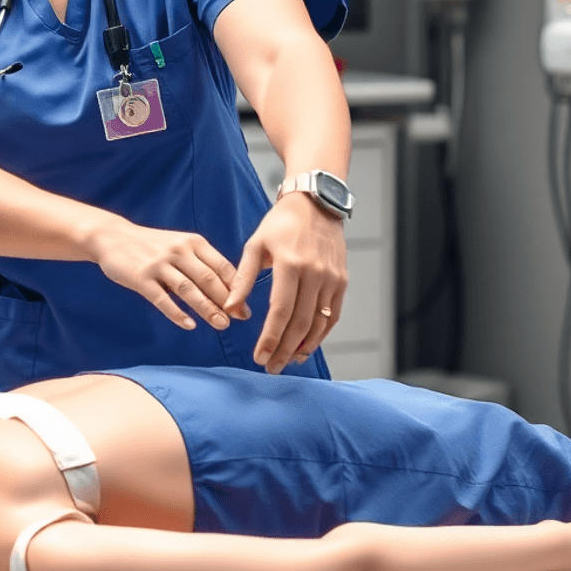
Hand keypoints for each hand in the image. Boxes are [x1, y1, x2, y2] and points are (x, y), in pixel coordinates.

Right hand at [89, 220, 237, 330]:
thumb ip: (201, 264)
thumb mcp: (180, 245)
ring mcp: (159, 263)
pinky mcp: (141, 277)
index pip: (222, 267)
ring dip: (207, 309)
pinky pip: (162, 299)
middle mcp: (178, 250)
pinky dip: (177, 313)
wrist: (113, 237)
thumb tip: (229, 291)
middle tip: (238, 320)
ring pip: (189, 290)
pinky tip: (189, 325)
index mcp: (193, 242)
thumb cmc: (152, 246)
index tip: (245, 308)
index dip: (236, 289)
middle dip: (226, 301)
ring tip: (221, 324)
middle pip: (208, 279)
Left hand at [223, 193, 347, 372]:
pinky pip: (332, 315)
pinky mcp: (341, 281)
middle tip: (270, 367)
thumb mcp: (255, 246)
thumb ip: (242, 279)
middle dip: (284, 350)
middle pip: (300, 324)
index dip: (270, 338)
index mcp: (290, 264)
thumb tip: (229, 308)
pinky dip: (320, 335)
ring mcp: (331, 279)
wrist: (315, 203)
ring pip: (319, 324)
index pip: (280, 312)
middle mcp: (314, 274)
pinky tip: (306, 346)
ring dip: (303, 347)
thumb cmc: (280, 224)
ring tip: (287, 362)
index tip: (259, 357)